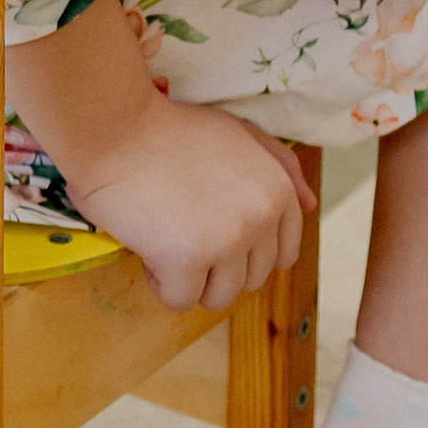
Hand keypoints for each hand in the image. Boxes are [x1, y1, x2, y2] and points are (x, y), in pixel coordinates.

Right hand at [66, 98, 311, 314]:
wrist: (117, 127)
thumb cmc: (171, 129)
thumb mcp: (238, 133)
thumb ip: (279, 164)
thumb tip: (310, 204)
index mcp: (276, 191)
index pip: (282, 255)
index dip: (245, 250)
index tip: (214, 229)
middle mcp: (260, 218)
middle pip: (249, 280)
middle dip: (216, 264)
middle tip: (182, 225)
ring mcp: (226, 241)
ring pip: (217, 297)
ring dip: (189, 277)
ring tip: (165, 237)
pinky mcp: (188, 260)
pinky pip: (180, 300)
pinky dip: (160, 282)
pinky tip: (148, 246)